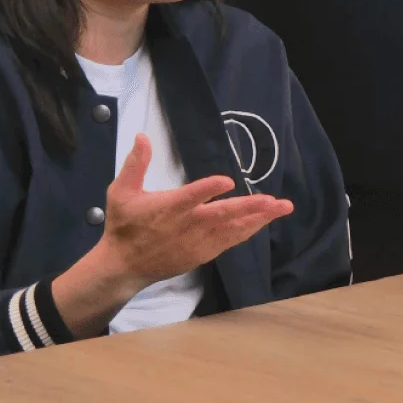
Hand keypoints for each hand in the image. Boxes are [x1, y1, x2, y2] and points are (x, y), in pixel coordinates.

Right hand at [53, 133, 292, 335]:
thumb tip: (142, 136)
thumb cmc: (124, 225)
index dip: (208, 189)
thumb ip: (135, 164)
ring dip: (258, 218)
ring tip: (281, 208)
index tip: (227, 181)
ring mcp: (198, 241)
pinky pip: (230, 241)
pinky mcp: (203, 253)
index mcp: (169, 207)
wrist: (124, 266)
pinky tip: (264, 222)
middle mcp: (188, 225)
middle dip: (250, 207)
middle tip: (274, 201)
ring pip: (233, 229)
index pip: (191, 196)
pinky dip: (247, 231)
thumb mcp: (121, 192)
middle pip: (222, 215)